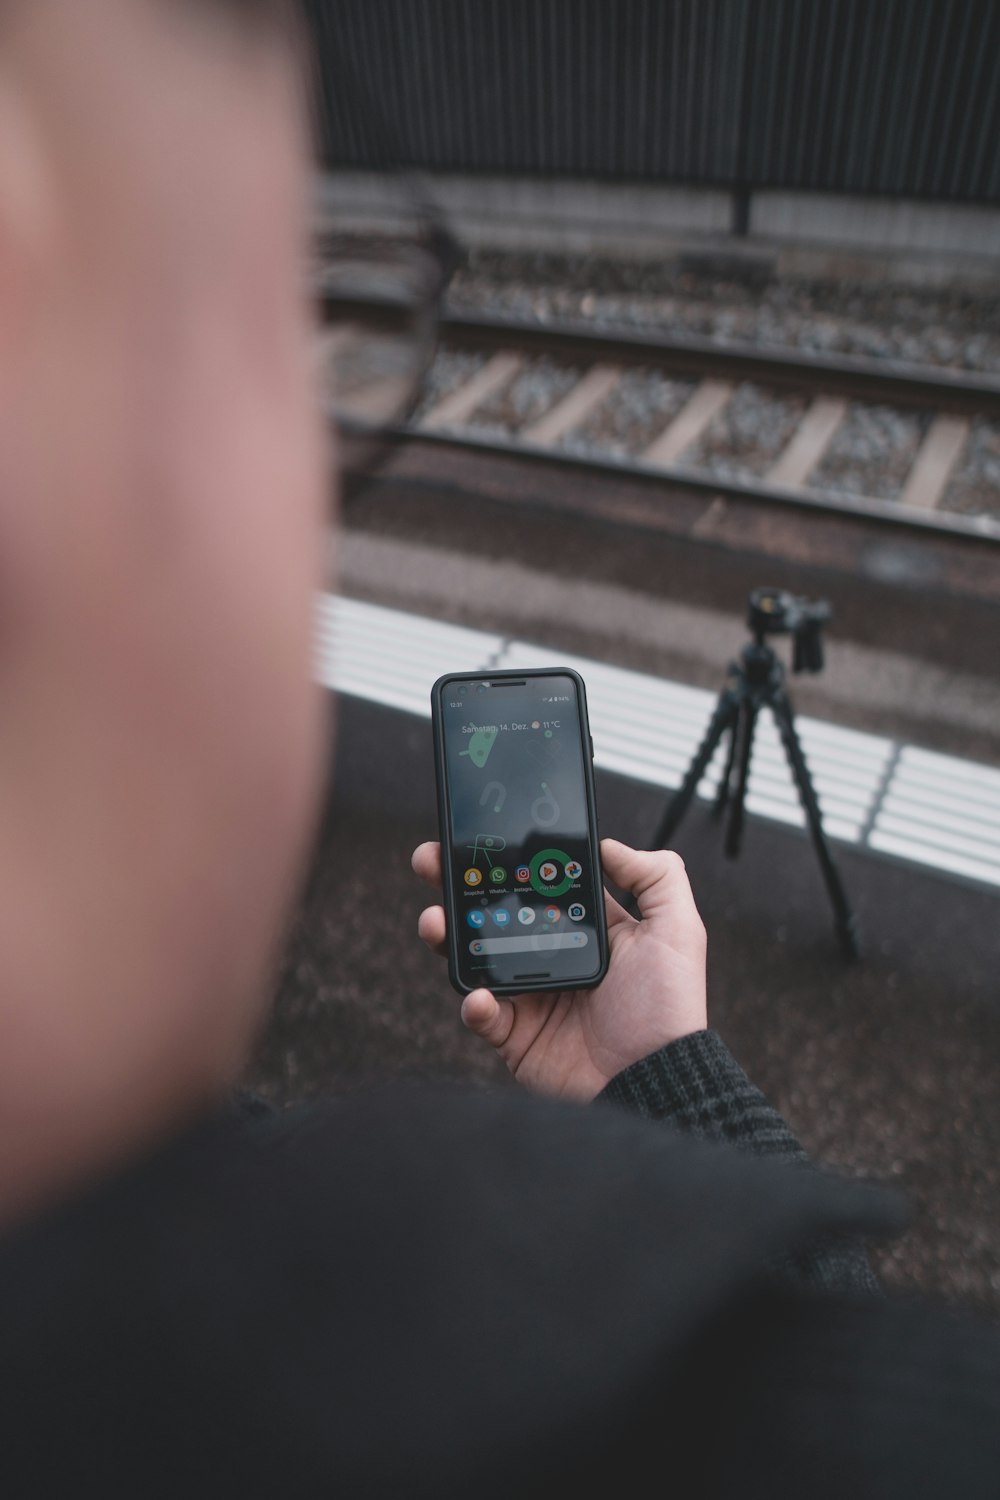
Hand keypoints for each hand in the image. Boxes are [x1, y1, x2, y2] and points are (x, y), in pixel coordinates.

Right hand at [411, 838, 706, 1101]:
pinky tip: (480, 996)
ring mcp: (531, 996)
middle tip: (431, 862)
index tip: (481, 837)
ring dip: (448, 935)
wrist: (655, 1080)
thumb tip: (608, 845)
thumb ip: (656, 876)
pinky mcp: (516, 1036)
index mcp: (587, 929)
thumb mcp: (678, 930)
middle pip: (496, 913)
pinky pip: (482, 1014)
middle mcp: (554, 956)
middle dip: (459, 885)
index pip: (538, 883)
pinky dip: (473, 1003)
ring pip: (476, 957)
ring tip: (435, 920)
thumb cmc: (669, 1009)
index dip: (510, 859)